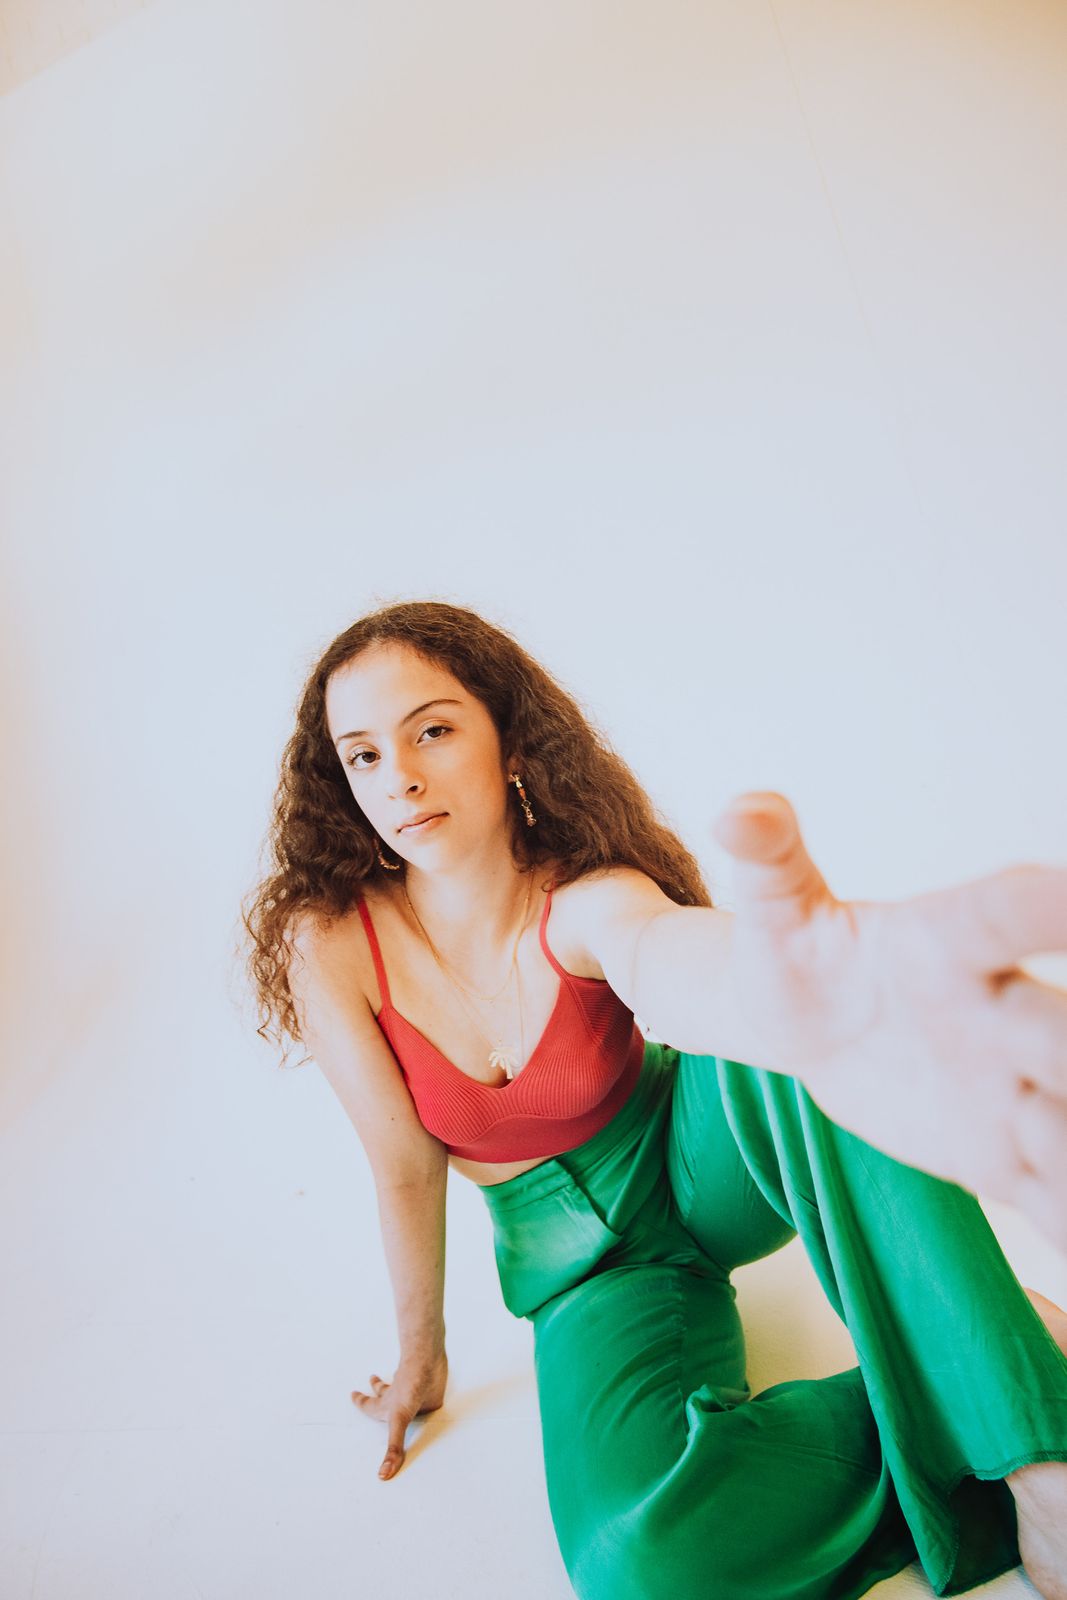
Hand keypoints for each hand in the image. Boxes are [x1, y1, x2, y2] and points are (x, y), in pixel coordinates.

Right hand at [352, 1349, 447, 1479]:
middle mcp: (397, 1397)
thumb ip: (394, 1448)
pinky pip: (424, 1389)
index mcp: (386, 1406)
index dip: (360, 1402)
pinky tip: (425, 1386)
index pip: (369, 1406)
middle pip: (382, 1392)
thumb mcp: (398, 1420)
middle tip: (370, 1380)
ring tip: (393, 1377)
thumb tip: (384, 1474)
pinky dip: (421, 1388)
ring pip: (401, 1387)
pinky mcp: (429, 1391)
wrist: (426, 1363)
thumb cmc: (409, 1389)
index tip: (352, 1394)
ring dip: (395, 1384)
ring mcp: (413, 1392)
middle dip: (374, 1390)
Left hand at [712, 792, 1066, 1249]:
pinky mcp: (1010, 1159)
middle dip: (1062, 1040)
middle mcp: (998, 1011)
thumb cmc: (799, 958)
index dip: (1042, 908)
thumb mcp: (775, 917)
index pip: (998, 915)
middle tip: (1046, 1062)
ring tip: (1048, 1151)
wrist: (822, 1030)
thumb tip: (737, 807)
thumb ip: (768, 863)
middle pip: (1055, 1027)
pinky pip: (1055, 1197)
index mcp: (943, 945)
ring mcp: (1013, 1088)